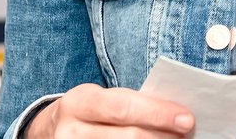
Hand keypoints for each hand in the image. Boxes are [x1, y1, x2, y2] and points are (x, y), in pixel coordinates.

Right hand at [28, 84, 193, 136]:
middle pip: (125, 136)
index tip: (187, 119)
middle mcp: (71, 131)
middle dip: (160, 135)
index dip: (158, 114)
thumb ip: (130, 104)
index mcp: (80, 102)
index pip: (124, 107)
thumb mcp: (100, 99)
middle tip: (187, 133)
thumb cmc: (88, 112)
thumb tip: (175, 113)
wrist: (47, 132)